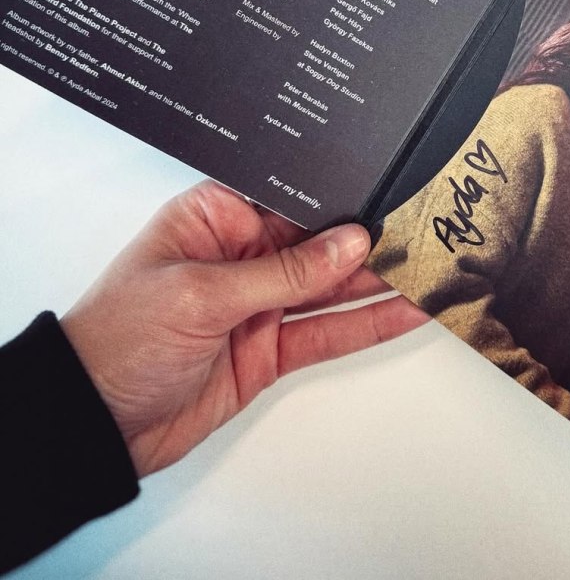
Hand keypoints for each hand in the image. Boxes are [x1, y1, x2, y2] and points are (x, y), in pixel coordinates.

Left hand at [61, 180, 427, 477]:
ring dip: (377, 282)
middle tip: (423, 232)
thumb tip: (348, 243)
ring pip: (331, 287)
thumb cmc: (116, 340)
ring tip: (429, 268)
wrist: (91, 424)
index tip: (386, 195)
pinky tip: (401, 312)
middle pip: (319, 242)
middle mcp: (241, 255)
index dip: (338, 199)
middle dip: (369, 240)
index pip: (291, 200)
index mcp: (215, 219)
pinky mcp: (268, 349)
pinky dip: (364, 325)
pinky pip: (325, 332)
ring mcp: (257, 304)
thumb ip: (283, 272)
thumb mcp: (202, 294)